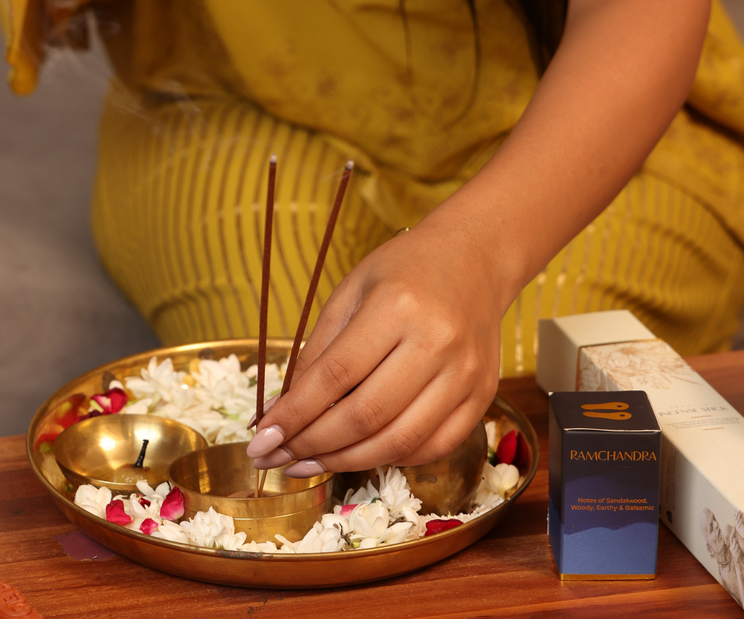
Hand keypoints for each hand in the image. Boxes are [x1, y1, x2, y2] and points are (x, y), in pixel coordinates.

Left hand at [247, 214, 512, 475]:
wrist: (475, 259)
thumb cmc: (404, 271)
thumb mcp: (350, 292)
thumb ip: (316, 352)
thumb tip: (278, 413)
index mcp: (397, 306)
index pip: (335, 376)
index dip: (294, 415)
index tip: (260, 440)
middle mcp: (437, 343)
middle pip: (366, 416)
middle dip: (312, 446)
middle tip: (275, 459)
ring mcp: (466, 374)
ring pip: (398, 441)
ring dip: (344, 462)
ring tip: (307, 465)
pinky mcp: (483, 396)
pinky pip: (433, 447)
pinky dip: (389, 459)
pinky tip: (357, 455)